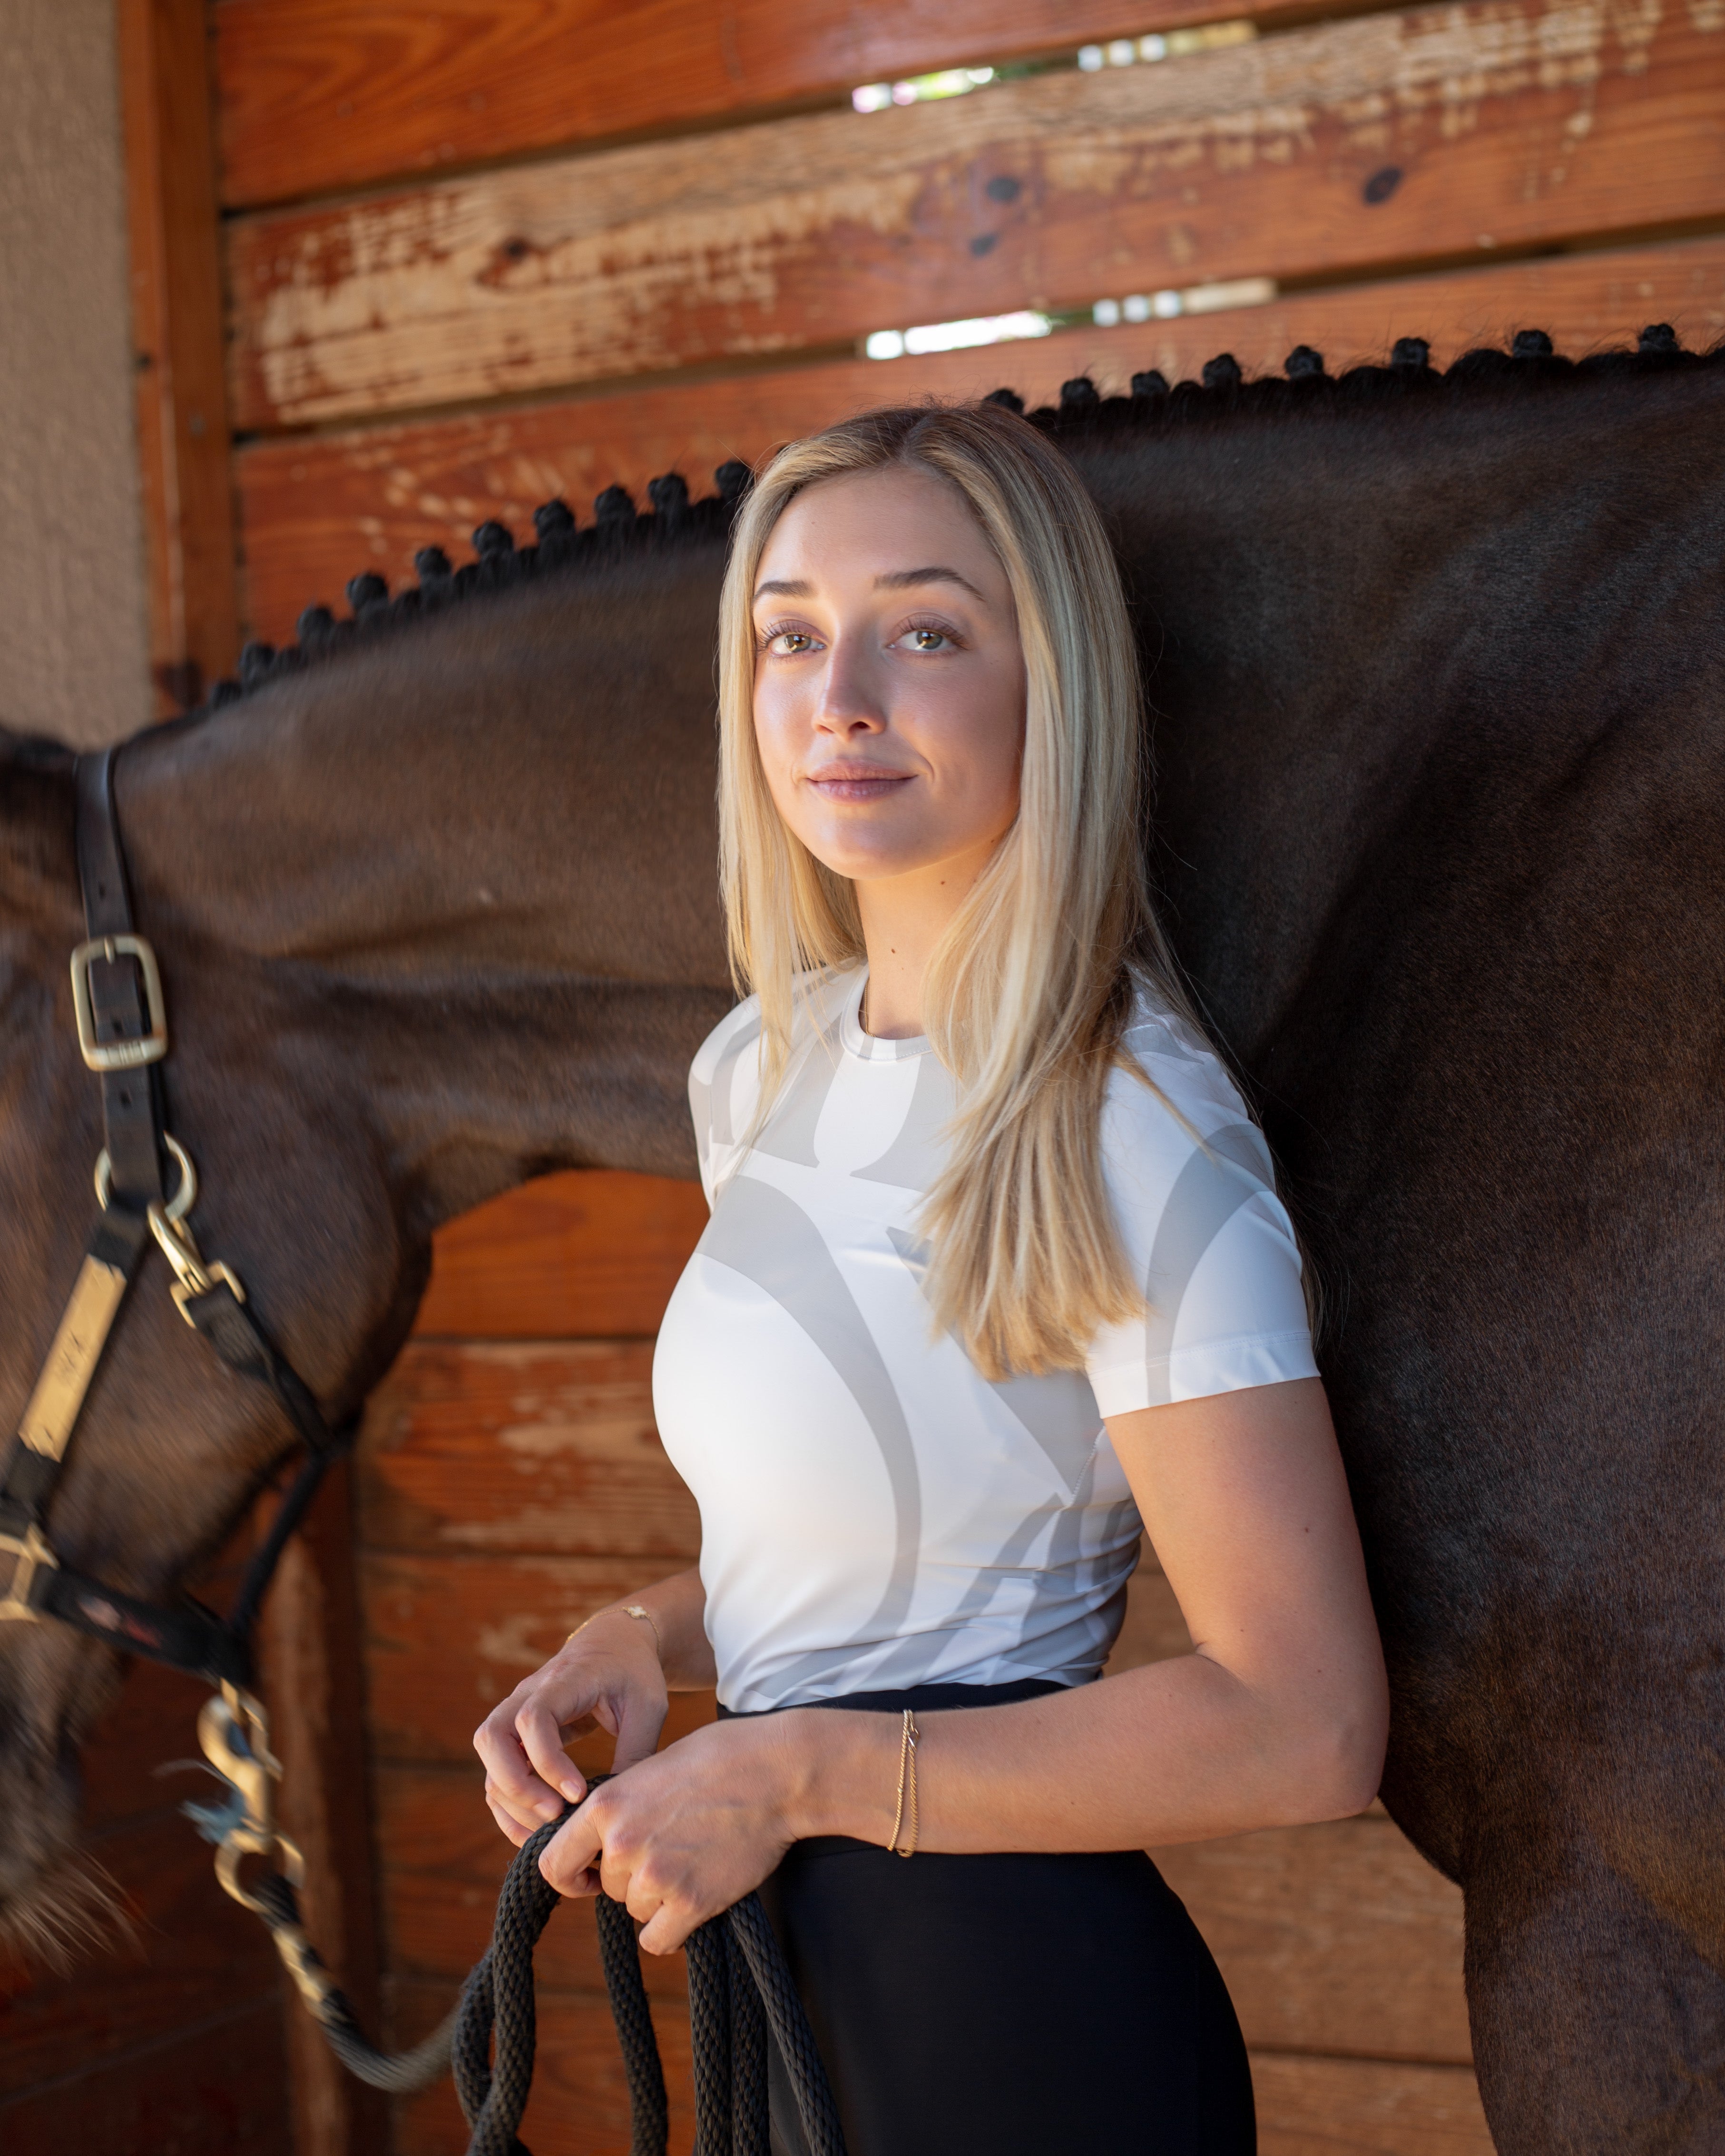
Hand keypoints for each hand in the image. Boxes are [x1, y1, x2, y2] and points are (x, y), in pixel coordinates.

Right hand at [474, 1610, 668, 1845]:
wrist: (614, 1643)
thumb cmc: (633, 1673)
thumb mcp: (648, 1706)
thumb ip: (636, 1751)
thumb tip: (619, 1807)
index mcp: (565, 1679)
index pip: (534, 1717)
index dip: (548, 1760)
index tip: (578, 1793)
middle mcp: (528, 1693)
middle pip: (492, 1737)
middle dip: (517, 1784)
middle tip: (555, 1815)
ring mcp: (515, 1712)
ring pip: (489, 1759)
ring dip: (511, 1800)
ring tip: (550, 1831)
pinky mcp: (516, 1735)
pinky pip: (496, 1772)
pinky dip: (508, 1805)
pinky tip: (535, 1832)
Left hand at [539, 1712, 809, 1953]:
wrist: (774, 1773)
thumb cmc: (720, 1759)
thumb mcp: (652, 1768)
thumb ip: (622, 1808)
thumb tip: (603, 1844)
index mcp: (606, 1805)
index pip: (554, 1863)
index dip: (571, 1876)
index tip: (589, 1879)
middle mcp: (622, 1844)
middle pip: (608, 1888)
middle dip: (633, 1877)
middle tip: (672, 1851)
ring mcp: (655, 1875)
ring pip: (635, 1910)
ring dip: (658, 1898)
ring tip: (694, 1862)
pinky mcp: (690, 1903)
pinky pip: (658, 1940)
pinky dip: (674, 1928)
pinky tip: (696, 1899)